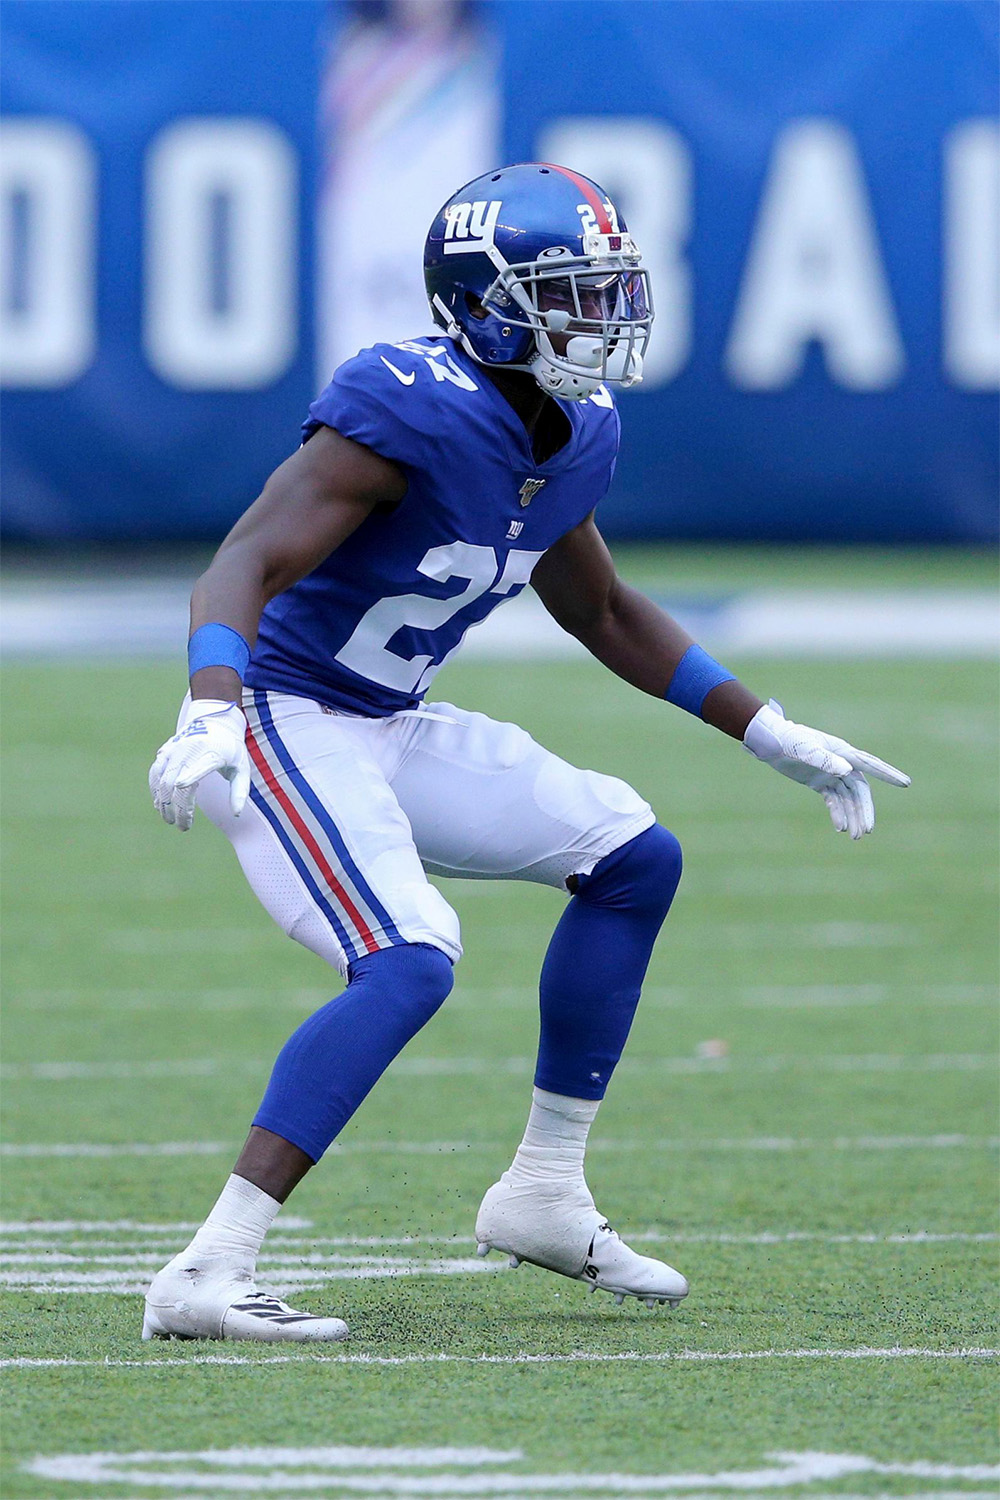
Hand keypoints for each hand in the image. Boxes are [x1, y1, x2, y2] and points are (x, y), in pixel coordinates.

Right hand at [149, 699, 249, 831]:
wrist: (215, 720)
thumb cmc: (231, 748)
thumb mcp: (242, 767)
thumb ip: (240, 791)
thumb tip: (236, 814)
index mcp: (212, 753)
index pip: (199, 766)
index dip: (189, 776)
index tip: (181, 787)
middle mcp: (190, 750)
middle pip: (176, 782)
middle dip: (177, 808)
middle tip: (182, 826)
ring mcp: (175, 749)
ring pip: (161, 778)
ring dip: (162, 802)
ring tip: (169, 819)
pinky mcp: (165, 750)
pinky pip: (155, 772)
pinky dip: (155, 789)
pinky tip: (159, 803)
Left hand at [744, 699, 909, 839]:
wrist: (770, 743)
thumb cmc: (789, 741)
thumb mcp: (806, 750)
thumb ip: (826, 760)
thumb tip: (847, 771)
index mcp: (843, 752)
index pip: (870, 765)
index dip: (888, 774)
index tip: (905, 783)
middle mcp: (841, 763)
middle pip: (860, 790)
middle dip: (865, 811)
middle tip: (868, 830)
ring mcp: (832, 773)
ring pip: (848, 799)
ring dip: (853, 816)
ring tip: (855, 836)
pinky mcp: (820, 782)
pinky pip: (834, 800)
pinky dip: (838, 813)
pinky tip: (840, 827)